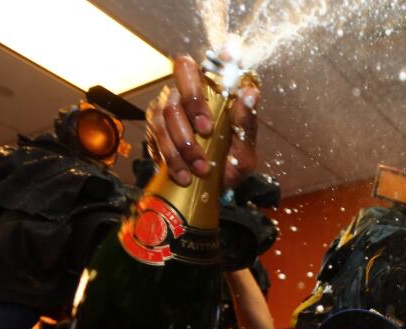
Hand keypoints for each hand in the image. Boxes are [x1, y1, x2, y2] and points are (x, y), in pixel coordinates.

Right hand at [145, 54, 258, 188]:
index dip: (214, 60)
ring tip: (200, 168)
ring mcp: (168, 108)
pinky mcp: (155, 128)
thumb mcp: (245, 148)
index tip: (226, 60)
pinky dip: (172, 157)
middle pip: (181, 75)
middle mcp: (187, 93)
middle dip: (193, 103)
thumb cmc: (230, 162)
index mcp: (212, 92)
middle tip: (206, 131)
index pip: (205, 64)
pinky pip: (157, 135)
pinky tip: (184, 174)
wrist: (212, 189)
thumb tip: (250, 93)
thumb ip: (246, 122)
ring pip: (168, 112)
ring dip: (184, 143)